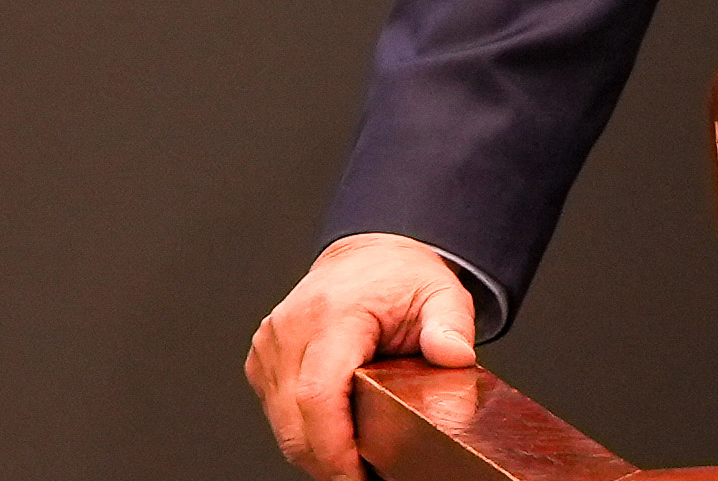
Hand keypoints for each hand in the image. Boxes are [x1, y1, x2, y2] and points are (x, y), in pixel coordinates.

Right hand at [245, 232, 478, 480]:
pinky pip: (277, 412)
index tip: (359, 474)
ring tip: (356, 457)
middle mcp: (291, 327)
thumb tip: (454, 356)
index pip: (318, 395)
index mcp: (333, 313)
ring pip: (281, 423)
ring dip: (314, 449)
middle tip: (366, 474)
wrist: (367, 258)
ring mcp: (270, 345)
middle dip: (328, 460)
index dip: (334, 447)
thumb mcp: (442, 293)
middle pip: (294, 421)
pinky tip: (335, 433)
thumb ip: (452, 325)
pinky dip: (302, 431)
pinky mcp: (262, 360)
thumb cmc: (400, 277)